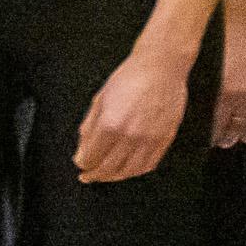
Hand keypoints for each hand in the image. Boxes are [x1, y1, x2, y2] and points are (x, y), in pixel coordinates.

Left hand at [74, 42, 192, 185]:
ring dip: (115, 177)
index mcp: (110, 124)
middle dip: (95, 175)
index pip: (91, 157)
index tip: (80, 163)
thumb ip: (89, 127)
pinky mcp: (165, 139)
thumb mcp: (99, 100)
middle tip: (88, 176)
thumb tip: (82, 148)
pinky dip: (136, 171)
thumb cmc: (130, 79)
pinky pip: (149, 164)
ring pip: (129, 171)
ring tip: (106, 176)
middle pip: (109, 168)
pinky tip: (127, 169)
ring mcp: (150, 139)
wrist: (160, 68)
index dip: (83, 164)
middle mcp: (131, 135)